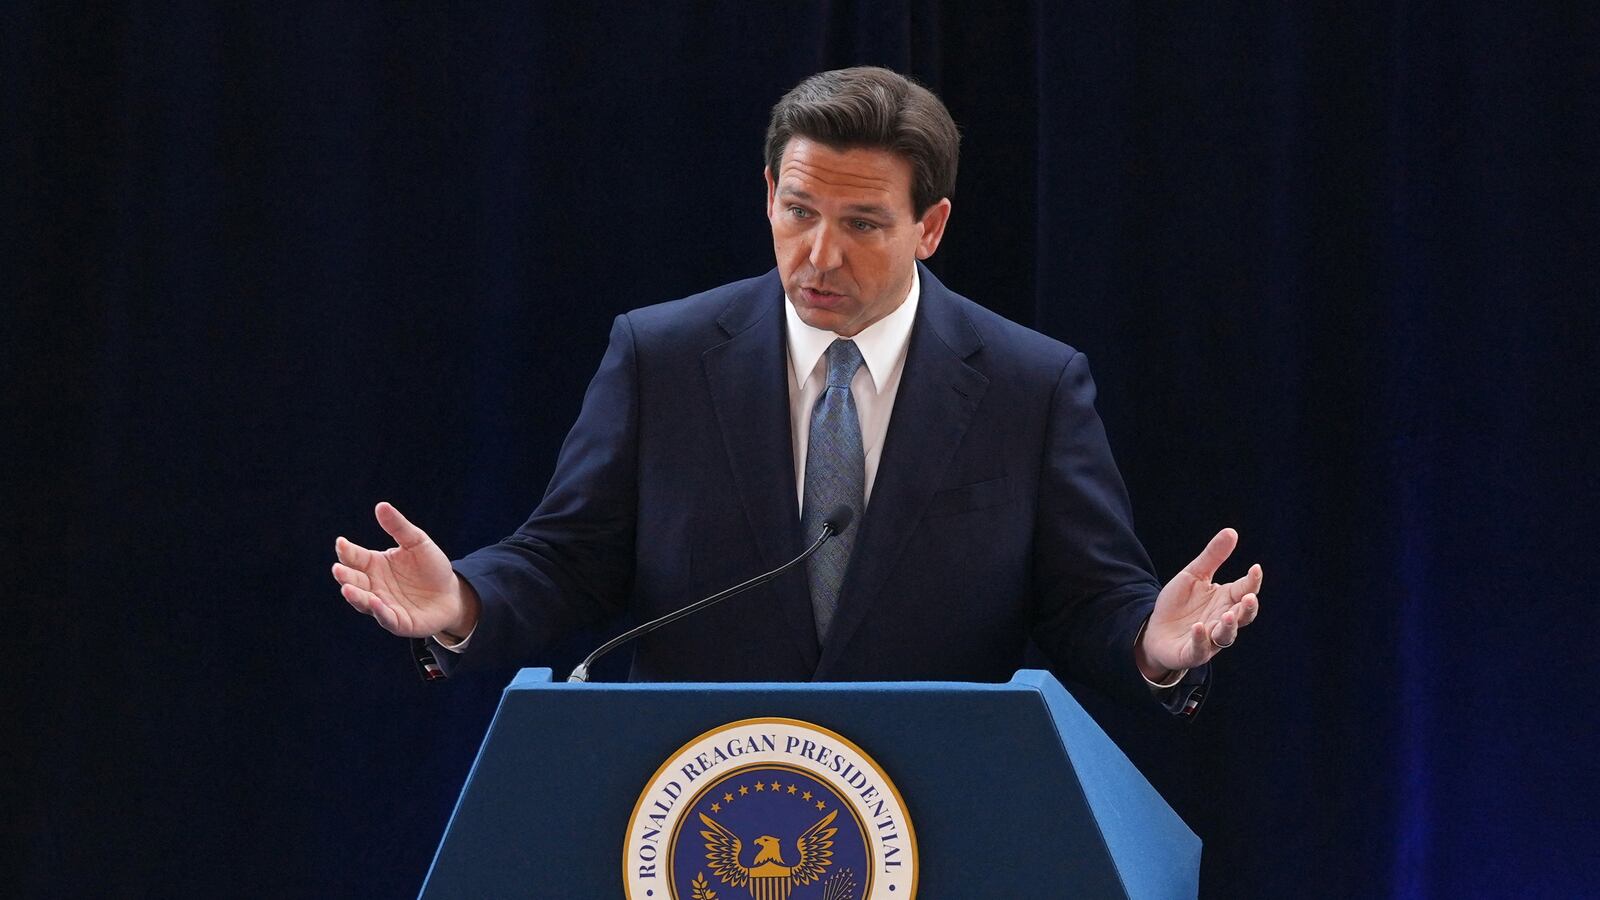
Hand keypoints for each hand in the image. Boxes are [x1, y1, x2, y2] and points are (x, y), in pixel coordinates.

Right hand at [331, 502, 478, 638]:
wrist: (452, 593)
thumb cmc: (431, 567)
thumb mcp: (417, 542)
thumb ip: (399, 527)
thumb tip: (381, 506)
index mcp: (375, 565)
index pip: (354, 557)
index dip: (346, 551)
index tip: (341, 542)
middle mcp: (374, 585)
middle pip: (354, 580)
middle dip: (345, 576)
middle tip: (338, 569)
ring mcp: (384, 604)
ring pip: (364, 601)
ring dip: (355, 596)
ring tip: (347, 588)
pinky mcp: (398, 622)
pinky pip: (386, 618)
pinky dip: (379, 611)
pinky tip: (375, 602)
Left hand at [1137, 527, 1261, 677]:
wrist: (1155, 630)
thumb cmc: (1179, 603)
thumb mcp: (1194, 575)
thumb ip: (1213, 557)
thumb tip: (1232, 531)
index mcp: (1226, 600)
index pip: (1245, 590)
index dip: (1252, 581)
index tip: (1255, 568)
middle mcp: (1222, 620)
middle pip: (1243, 616)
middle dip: (1247, 608)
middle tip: (1250, 598)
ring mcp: (1210, 639)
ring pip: (1226, 636)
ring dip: (1229, 627)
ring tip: (1228, 615)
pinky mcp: (1192, 653)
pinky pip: (1200, 649)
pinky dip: (1200, 639)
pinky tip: (1198, 627)